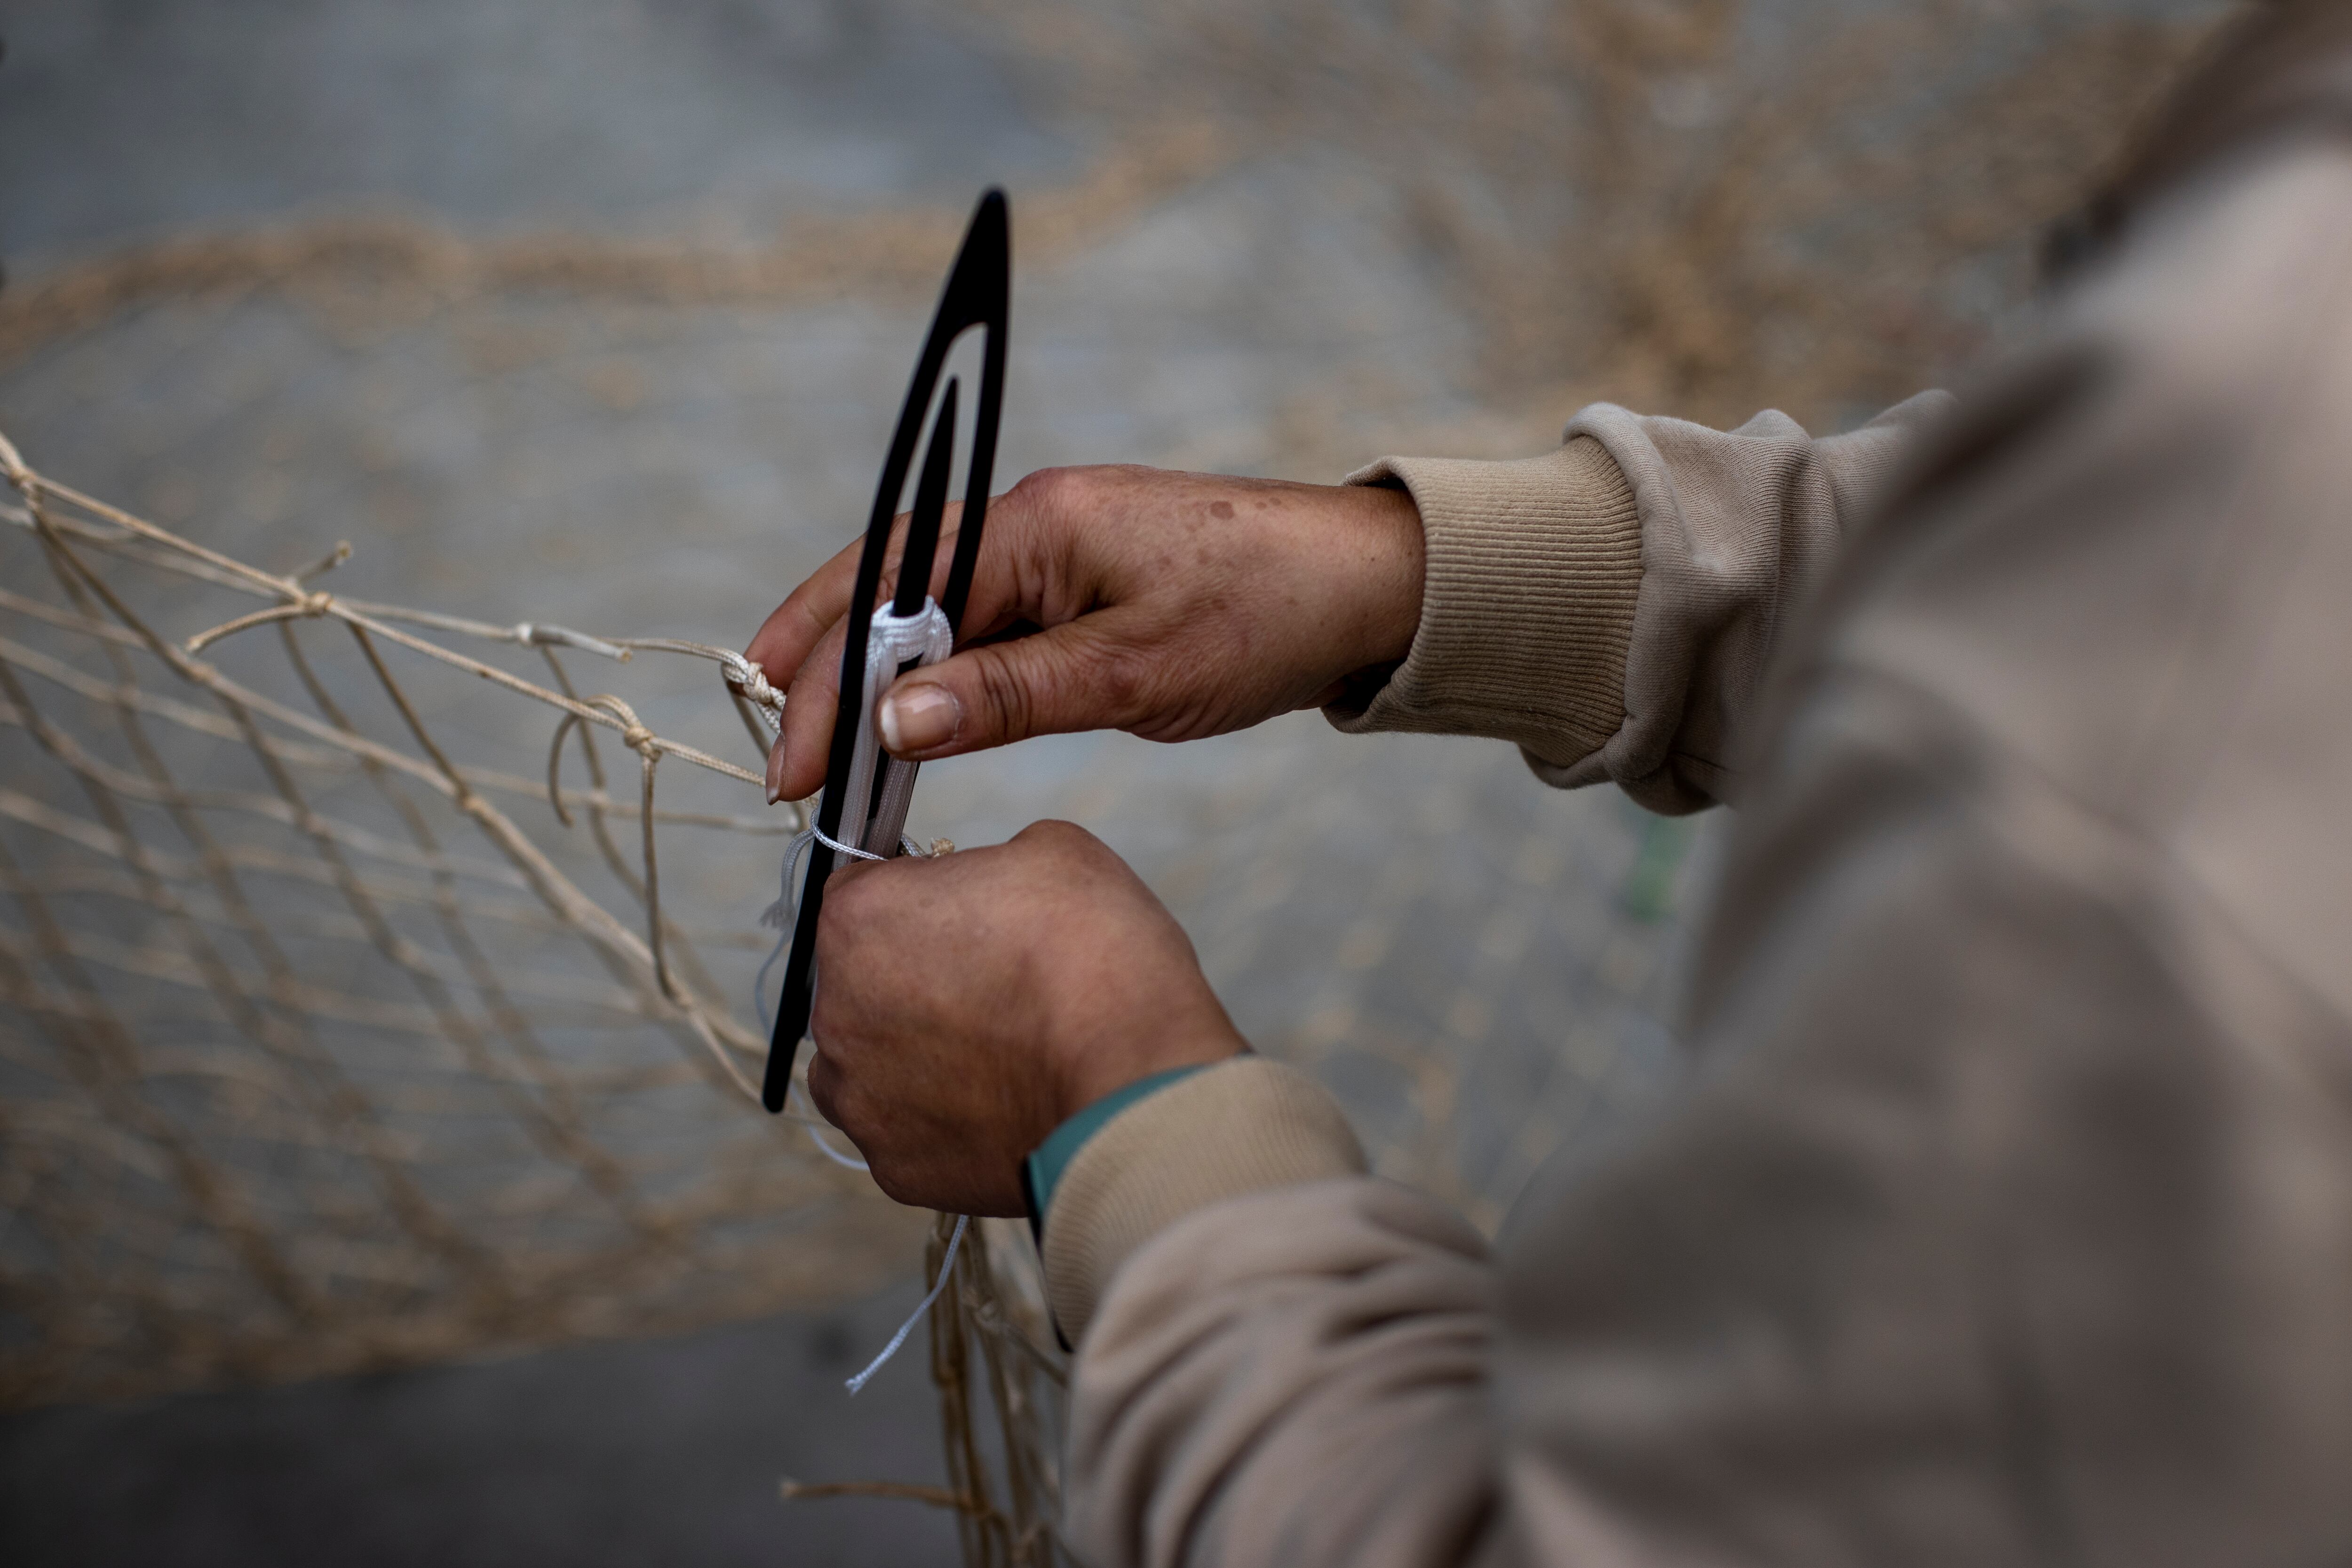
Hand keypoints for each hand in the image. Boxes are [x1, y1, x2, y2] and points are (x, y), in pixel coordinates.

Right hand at [747, 465, 1424, 801]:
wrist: (1370, 585)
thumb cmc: (1268, 613)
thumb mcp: (1136, 672)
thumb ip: (1010, 696)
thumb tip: (895, 724)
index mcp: (1035, 523)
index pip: (894, 596)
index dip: (832, 679)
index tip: (796, 760)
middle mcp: (1032, 521)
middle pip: (891, 589)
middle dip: (826, 669)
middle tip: (785, 759)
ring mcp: (1057, 549)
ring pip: (933, 608)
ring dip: (876, 673)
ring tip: (821, 743)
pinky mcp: (1084, 582)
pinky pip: (985, 622)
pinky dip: (939, 672)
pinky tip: (915, 718)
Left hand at [806, 820, 1244, 1214]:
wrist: (1134, 1084)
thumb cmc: (1094, 963)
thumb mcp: (1053, 852)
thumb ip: (990, 861)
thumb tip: (989, 889)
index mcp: (859, 921)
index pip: (863, 893)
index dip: (920, 897)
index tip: (967, 915)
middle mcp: (837, 1013)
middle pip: (863, 984)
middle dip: (917, 979)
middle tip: (997, 985)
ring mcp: (861, 1100)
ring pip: (876, 1064)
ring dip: (920, 1053)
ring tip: (1002, 1053)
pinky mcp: (897, 1168)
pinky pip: (909, 1132)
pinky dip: (947, 1120)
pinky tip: (1005, 1103)